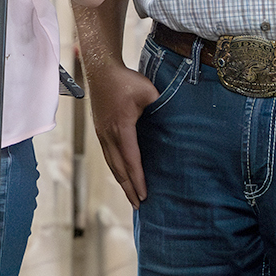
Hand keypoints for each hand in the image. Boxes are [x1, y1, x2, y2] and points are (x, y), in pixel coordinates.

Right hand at [87, 65, 157, 207]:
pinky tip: (122, 174)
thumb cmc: (125, 80)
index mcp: (121, 127)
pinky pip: (108, 155)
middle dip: (128, 188)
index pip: (131, 159)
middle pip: (118, 168)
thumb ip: (161, 107)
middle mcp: (108, 134)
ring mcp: (102, 133)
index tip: (145, 195)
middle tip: (138, 206)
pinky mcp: (100, 130)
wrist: (100, 70)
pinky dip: (116, 169)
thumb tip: (175, 122)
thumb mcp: (148, 92)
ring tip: (130, 196)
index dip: (138, 179)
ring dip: (121, 181)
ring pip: (111, 164)